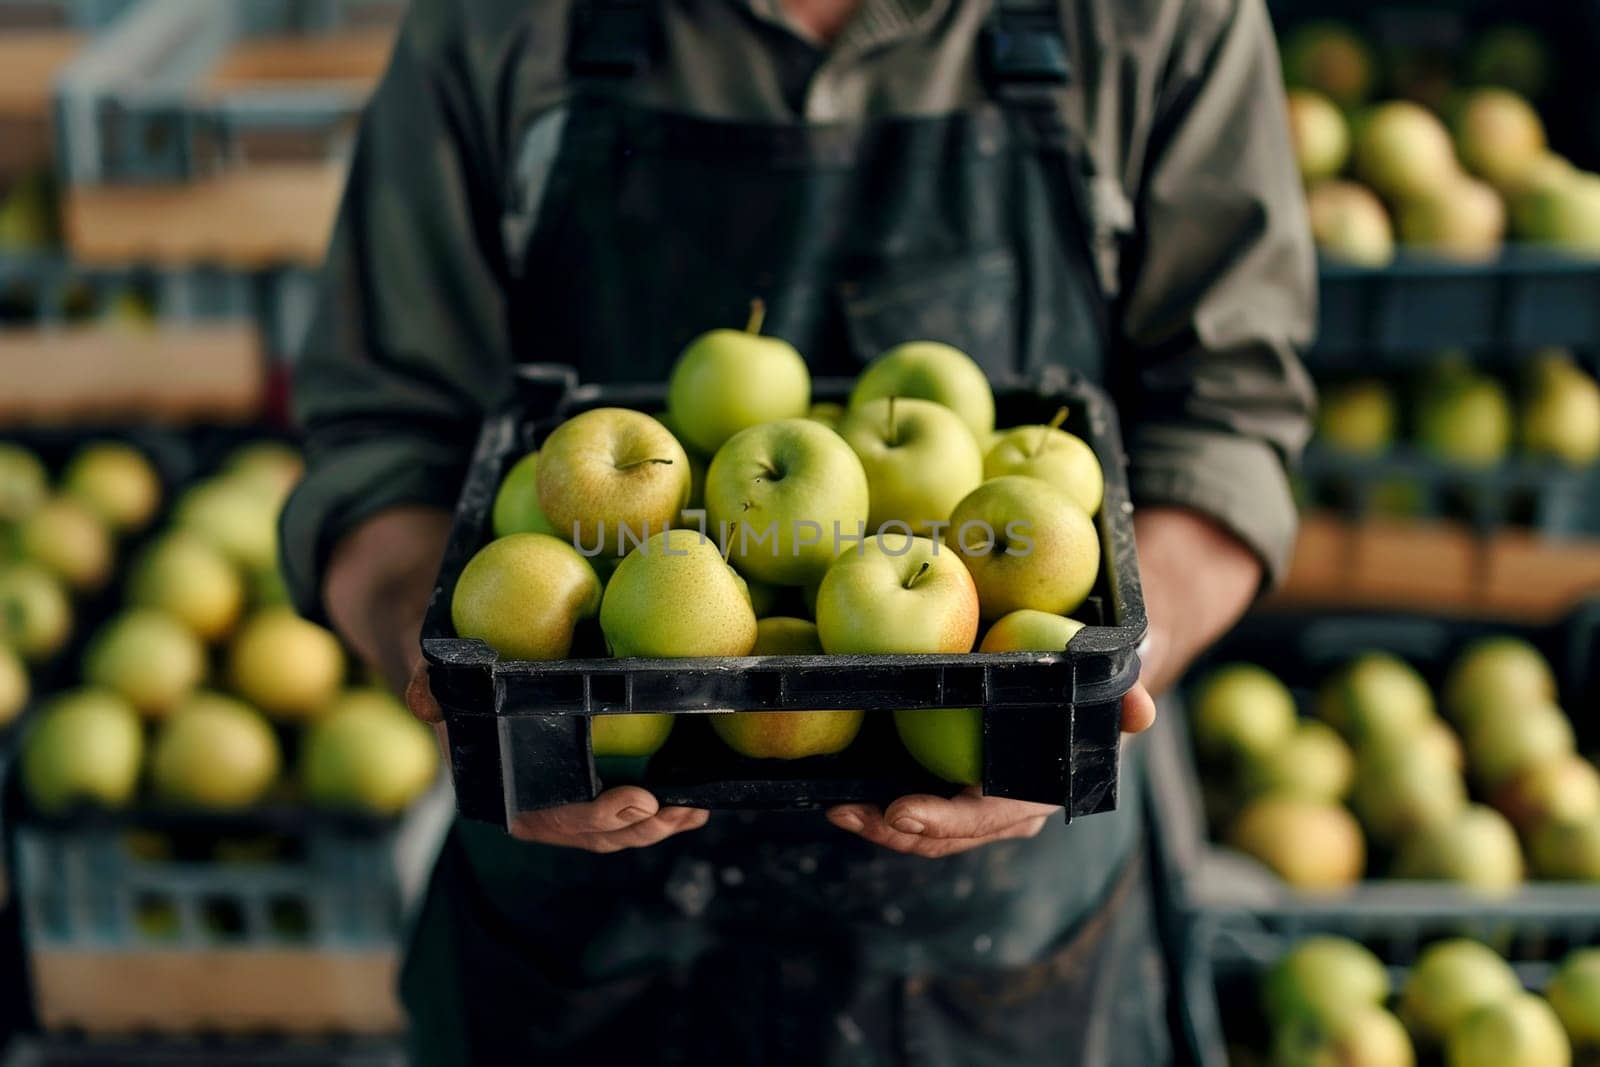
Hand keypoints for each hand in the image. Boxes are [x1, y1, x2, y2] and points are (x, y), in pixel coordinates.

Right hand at [404, 655, 708, 850]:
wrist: (469, 687)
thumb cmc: (458, 685)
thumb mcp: (436, 681)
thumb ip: (428, 689)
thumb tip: (423, 700)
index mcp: (503, 796)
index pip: (549, 822)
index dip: (595, 818)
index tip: (637, 799)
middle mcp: (536, 812)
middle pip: (594, 836)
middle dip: (639, 829)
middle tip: (677, 808)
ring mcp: (565, 807)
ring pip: (616, 833)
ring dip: (657, 827)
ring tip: (694, 810)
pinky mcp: (589, 794)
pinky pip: (625, 814)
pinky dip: (657, 812)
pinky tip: (691, 800)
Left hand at [825, 682, 1153, 856]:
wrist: (1081, 701)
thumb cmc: (1091, 694)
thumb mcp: (1114, 691)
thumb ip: (1128, 698)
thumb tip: (1142, 712)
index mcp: (1040, 796)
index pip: (988, 818)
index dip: (944, 820)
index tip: (899, 811)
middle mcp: (1006, 813)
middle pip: (945, 837)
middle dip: (894, 831)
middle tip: (848, 813)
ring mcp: (976, 809)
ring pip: (924, 834)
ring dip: (877, 826)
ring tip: (837, 810)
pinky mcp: (951, 794)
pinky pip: (915, 813)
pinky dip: (880, 810)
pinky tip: (843, 794)